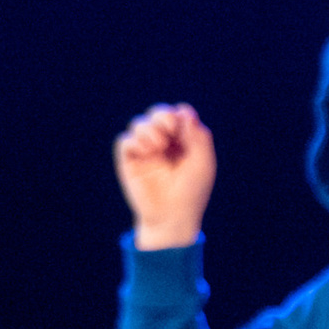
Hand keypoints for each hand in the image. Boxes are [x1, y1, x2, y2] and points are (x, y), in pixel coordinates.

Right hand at [115, 104, 215, 251]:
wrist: (172, 217)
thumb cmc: (192, 192)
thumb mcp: (203, 163)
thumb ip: (199, 136)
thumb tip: (183, 111)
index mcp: (182, 142)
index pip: (178, 115)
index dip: (179, 115)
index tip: (185, 129)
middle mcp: (163, 144)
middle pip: (156, 114)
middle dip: (162, 115)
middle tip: (170, 128)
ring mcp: (145, 152)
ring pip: (139, 124)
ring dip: (149, 129)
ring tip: (159, 145)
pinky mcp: (130, 162)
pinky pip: (125, 141)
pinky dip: (136, 141)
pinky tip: (148, 152)